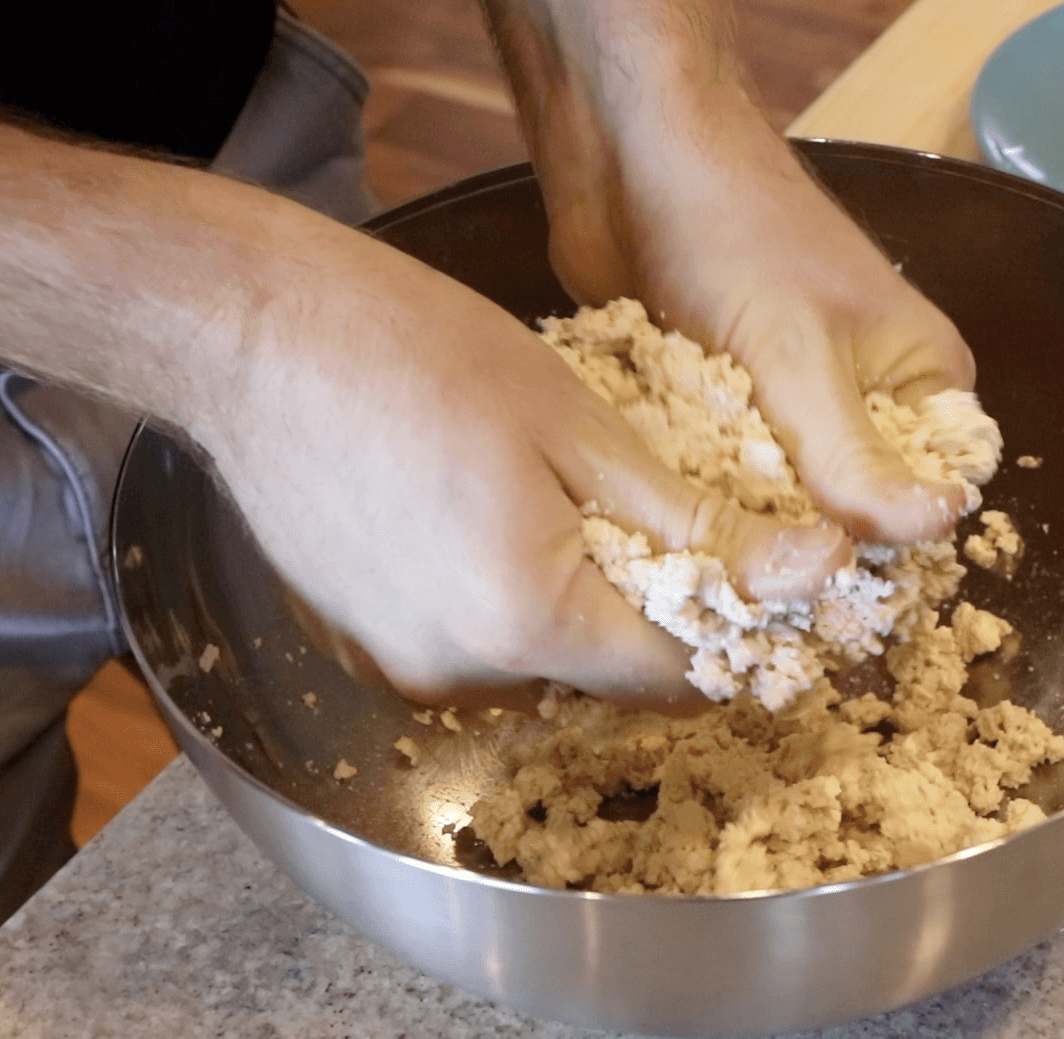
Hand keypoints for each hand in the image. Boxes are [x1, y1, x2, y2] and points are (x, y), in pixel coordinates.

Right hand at [188, 222, 851, 706]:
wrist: (248, 334)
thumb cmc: (418, 353)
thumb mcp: (583, 428)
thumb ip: (699, 525)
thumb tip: (814, 573)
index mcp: (531, 622)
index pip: (682, 679)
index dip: (737, 631)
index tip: (755, 574)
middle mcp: (463, 674)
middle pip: (608, 676)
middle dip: (653, 610)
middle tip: (654, 510)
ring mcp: (402, 669)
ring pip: (540, 661)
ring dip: (573, 603)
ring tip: (553, 495)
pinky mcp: (361, 648)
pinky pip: (471, 645)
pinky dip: (502, 599)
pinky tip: (483, 512)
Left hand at [485, 0, 978, 543]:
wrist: (626, 157)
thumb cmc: (732, 231)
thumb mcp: (801, 357)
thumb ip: (857, 456)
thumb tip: (938, 528)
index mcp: (922, 378)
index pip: (930, 500)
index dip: (887, 556)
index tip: (828, 602)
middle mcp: (865, 397)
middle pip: (851, 512)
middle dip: (804, 548)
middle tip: (751, 595)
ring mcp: (789, 403)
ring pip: (779, 503)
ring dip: (743, 528)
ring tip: (701, 571)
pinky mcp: (721, 406)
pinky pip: (722, 479)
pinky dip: (699, 496)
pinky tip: (666, 525)